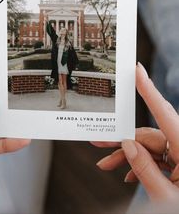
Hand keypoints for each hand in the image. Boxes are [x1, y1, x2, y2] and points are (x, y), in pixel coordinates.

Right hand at [93, 63, 178, 201]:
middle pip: (149, 135)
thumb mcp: (165, 196)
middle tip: (99, 143)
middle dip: (123, 141)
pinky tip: (128, 175)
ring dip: (128, 157)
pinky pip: (157, 157)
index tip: (137, 69)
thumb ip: (144, 170)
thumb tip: (127, 145)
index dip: (148, 88)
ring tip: (107, 165)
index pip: (164, 112)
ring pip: (150, 147)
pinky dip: (141, 164)